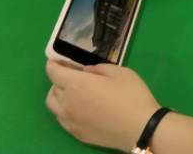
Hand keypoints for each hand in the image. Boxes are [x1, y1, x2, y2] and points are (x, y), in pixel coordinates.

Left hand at [45, 60, 161, 151]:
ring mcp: (69, 120)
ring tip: (74, 94)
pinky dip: (66, 111)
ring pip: (53, 105)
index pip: (53, 72)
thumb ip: (99, 68)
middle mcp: (67, 102)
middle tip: (74, 77)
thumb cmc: (132, 96)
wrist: (140, 128)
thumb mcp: (121, 72)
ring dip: (59, 96)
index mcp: (76, 83)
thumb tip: (87, 71)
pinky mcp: (76, 133)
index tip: (59, 60)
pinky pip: (62, 119)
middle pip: (52, 88)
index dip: (53, 63)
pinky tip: (81, 110)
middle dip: (59, 79)